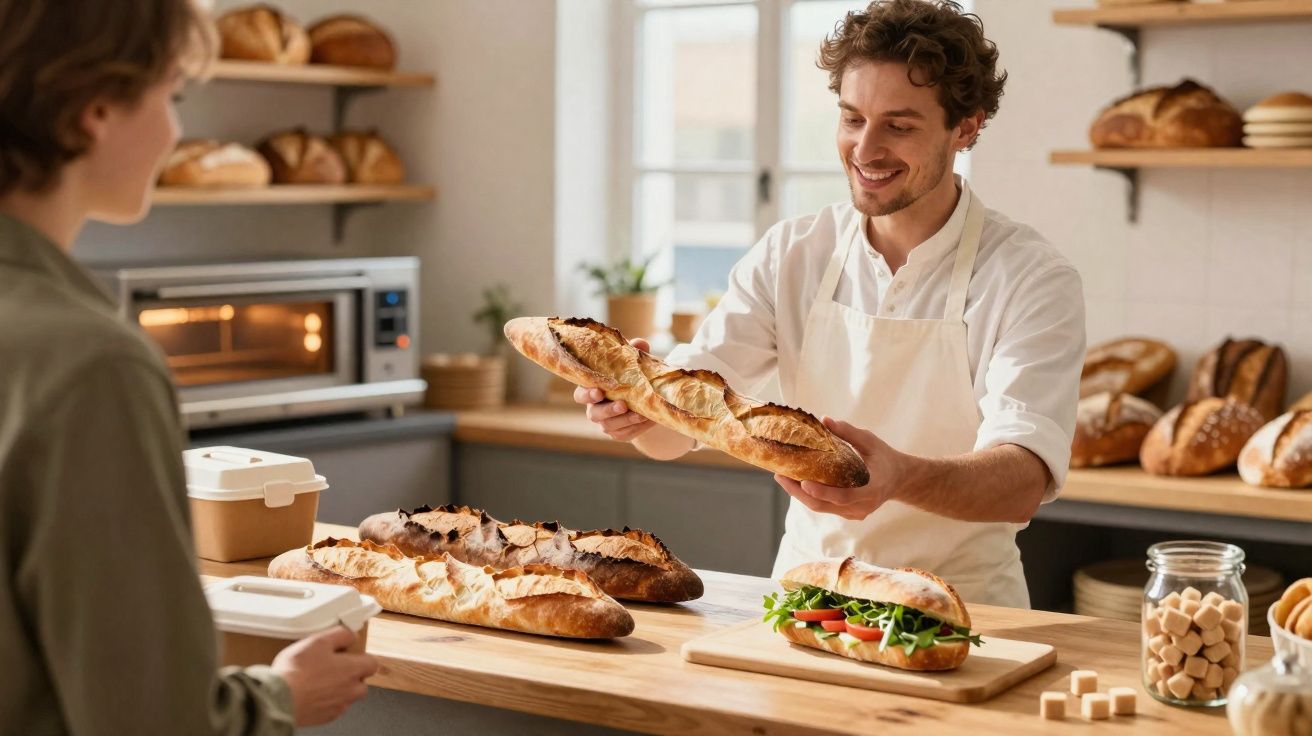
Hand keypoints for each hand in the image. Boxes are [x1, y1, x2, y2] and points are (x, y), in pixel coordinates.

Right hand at [273, 626, 378, 726]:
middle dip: (351, 675)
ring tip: (318, 680)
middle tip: (333, 667)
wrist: (280, 699)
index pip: (372, 663)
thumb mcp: (319, 641)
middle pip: (361, 682)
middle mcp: (350, 690)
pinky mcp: (325, 717)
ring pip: (347, 696)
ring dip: (339, 688)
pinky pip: (332, 707)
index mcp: (352, 670)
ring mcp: (338, 706)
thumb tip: (351, 635)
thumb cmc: (298, 672)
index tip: (351, 654)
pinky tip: (311, 693)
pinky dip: (326, 701)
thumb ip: (340, 635)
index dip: (362, 657)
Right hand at [574, 338, 653, 441]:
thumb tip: (640, 343)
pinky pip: (624, 434)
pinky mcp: (618, 433)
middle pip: (593, 414)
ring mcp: (605, 423)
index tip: (599, 391)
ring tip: (641, 413)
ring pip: (609, 426)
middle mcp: (594, 408)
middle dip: (608, 410)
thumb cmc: (631, 377)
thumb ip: (634, 352)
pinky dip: (636, 428)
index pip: (580, 395)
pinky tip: (647, 419)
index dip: (587, 394)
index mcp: (592, 389)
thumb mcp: (633, 363)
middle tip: (622, 405)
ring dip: (625, 420)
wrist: (644, 399)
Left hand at [774, 417, 904, 520]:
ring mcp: (855, 513)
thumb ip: (849, 432)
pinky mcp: (849, 514)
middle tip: (780, 475)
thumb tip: (824, 420)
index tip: (804, 482)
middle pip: (825, 505)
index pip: (844, 496)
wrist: (900, 479)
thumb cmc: (885, 457)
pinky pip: (825, 507)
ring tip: (782, 477)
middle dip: (799, 492)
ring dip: (800, 494)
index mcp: (871, 489)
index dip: (823, 492)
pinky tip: (795, 482)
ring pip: (822, 508)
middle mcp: (862, 506)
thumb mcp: (870, 441)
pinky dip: (809, 496)